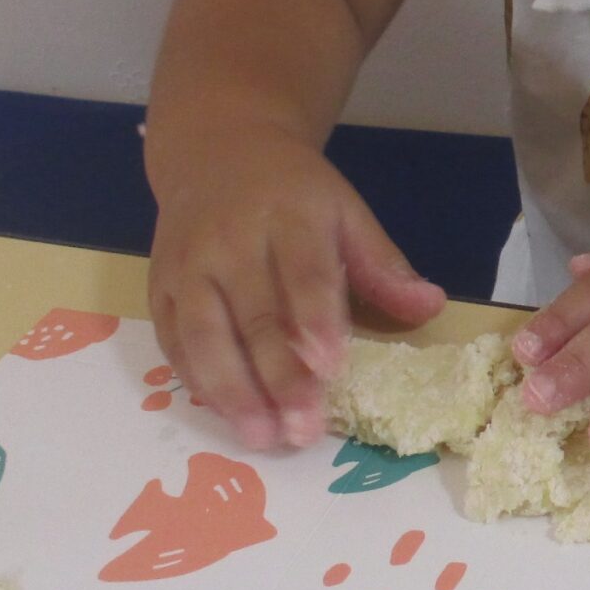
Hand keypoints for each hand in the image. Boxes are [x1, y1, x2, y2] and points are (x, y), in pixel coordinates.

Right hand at [147, 140, 442, 451]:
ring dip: (231, 390)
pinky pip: (172, 339)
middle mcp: (228, 241)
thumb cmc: (292, 194)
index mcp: (286, 216)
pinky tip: (225, 414)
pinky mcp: (157, 287)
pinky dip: (195, 379)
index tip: (332, 367)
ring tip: (261, 437)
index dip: (315, 320)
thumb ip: (382, 265)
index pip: (302, 272)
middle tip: (302, 430)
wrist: (215, 153)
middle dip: (277, 377)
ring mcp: (186, 265)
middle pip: (252, 315)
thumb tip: (432, 306)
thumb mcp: (345, 211)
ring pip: (202, 334)